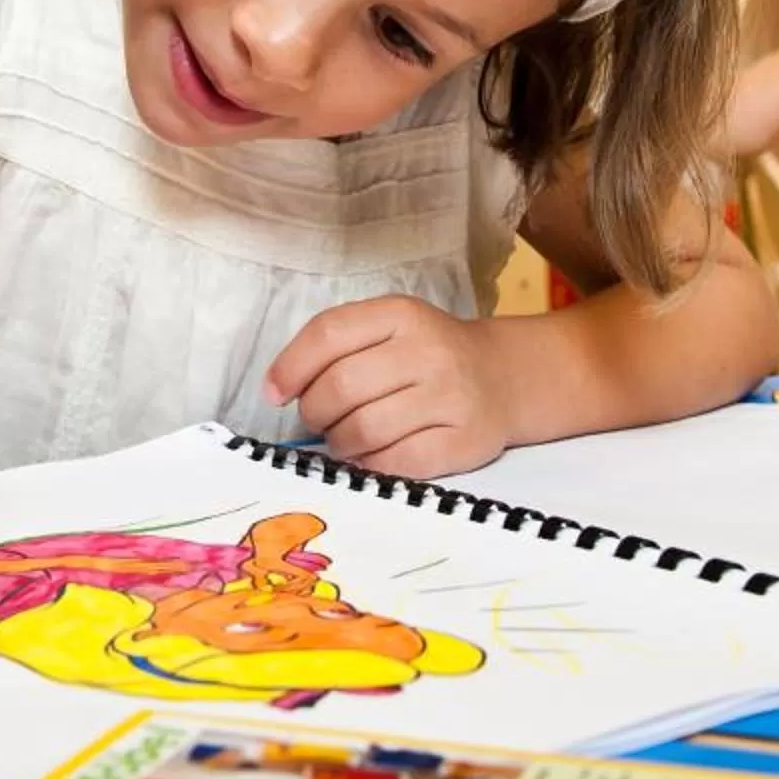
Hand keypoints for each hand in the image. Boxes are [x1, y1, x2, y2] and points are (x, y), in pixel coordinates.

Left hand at [270, 297, 512, 479]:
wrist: (503, 377)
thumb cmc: (426, 354)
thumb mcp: (387, 328)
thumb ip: (335, 348)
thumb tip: (277, 391)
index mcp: (401, 314)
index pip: (328, 334)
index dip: (291, 367)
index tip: (276, 393)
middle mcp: (429, 350)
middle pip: (340, 387)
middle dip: (314, 412)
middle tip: (319, 420)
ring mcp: (450, 396)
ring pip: (364, 430)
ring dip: (340, 442)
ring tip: (346, 438)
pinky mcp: (465, 441)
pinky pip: (396, 463)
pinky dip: (371, 464)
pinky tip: (372, 455)